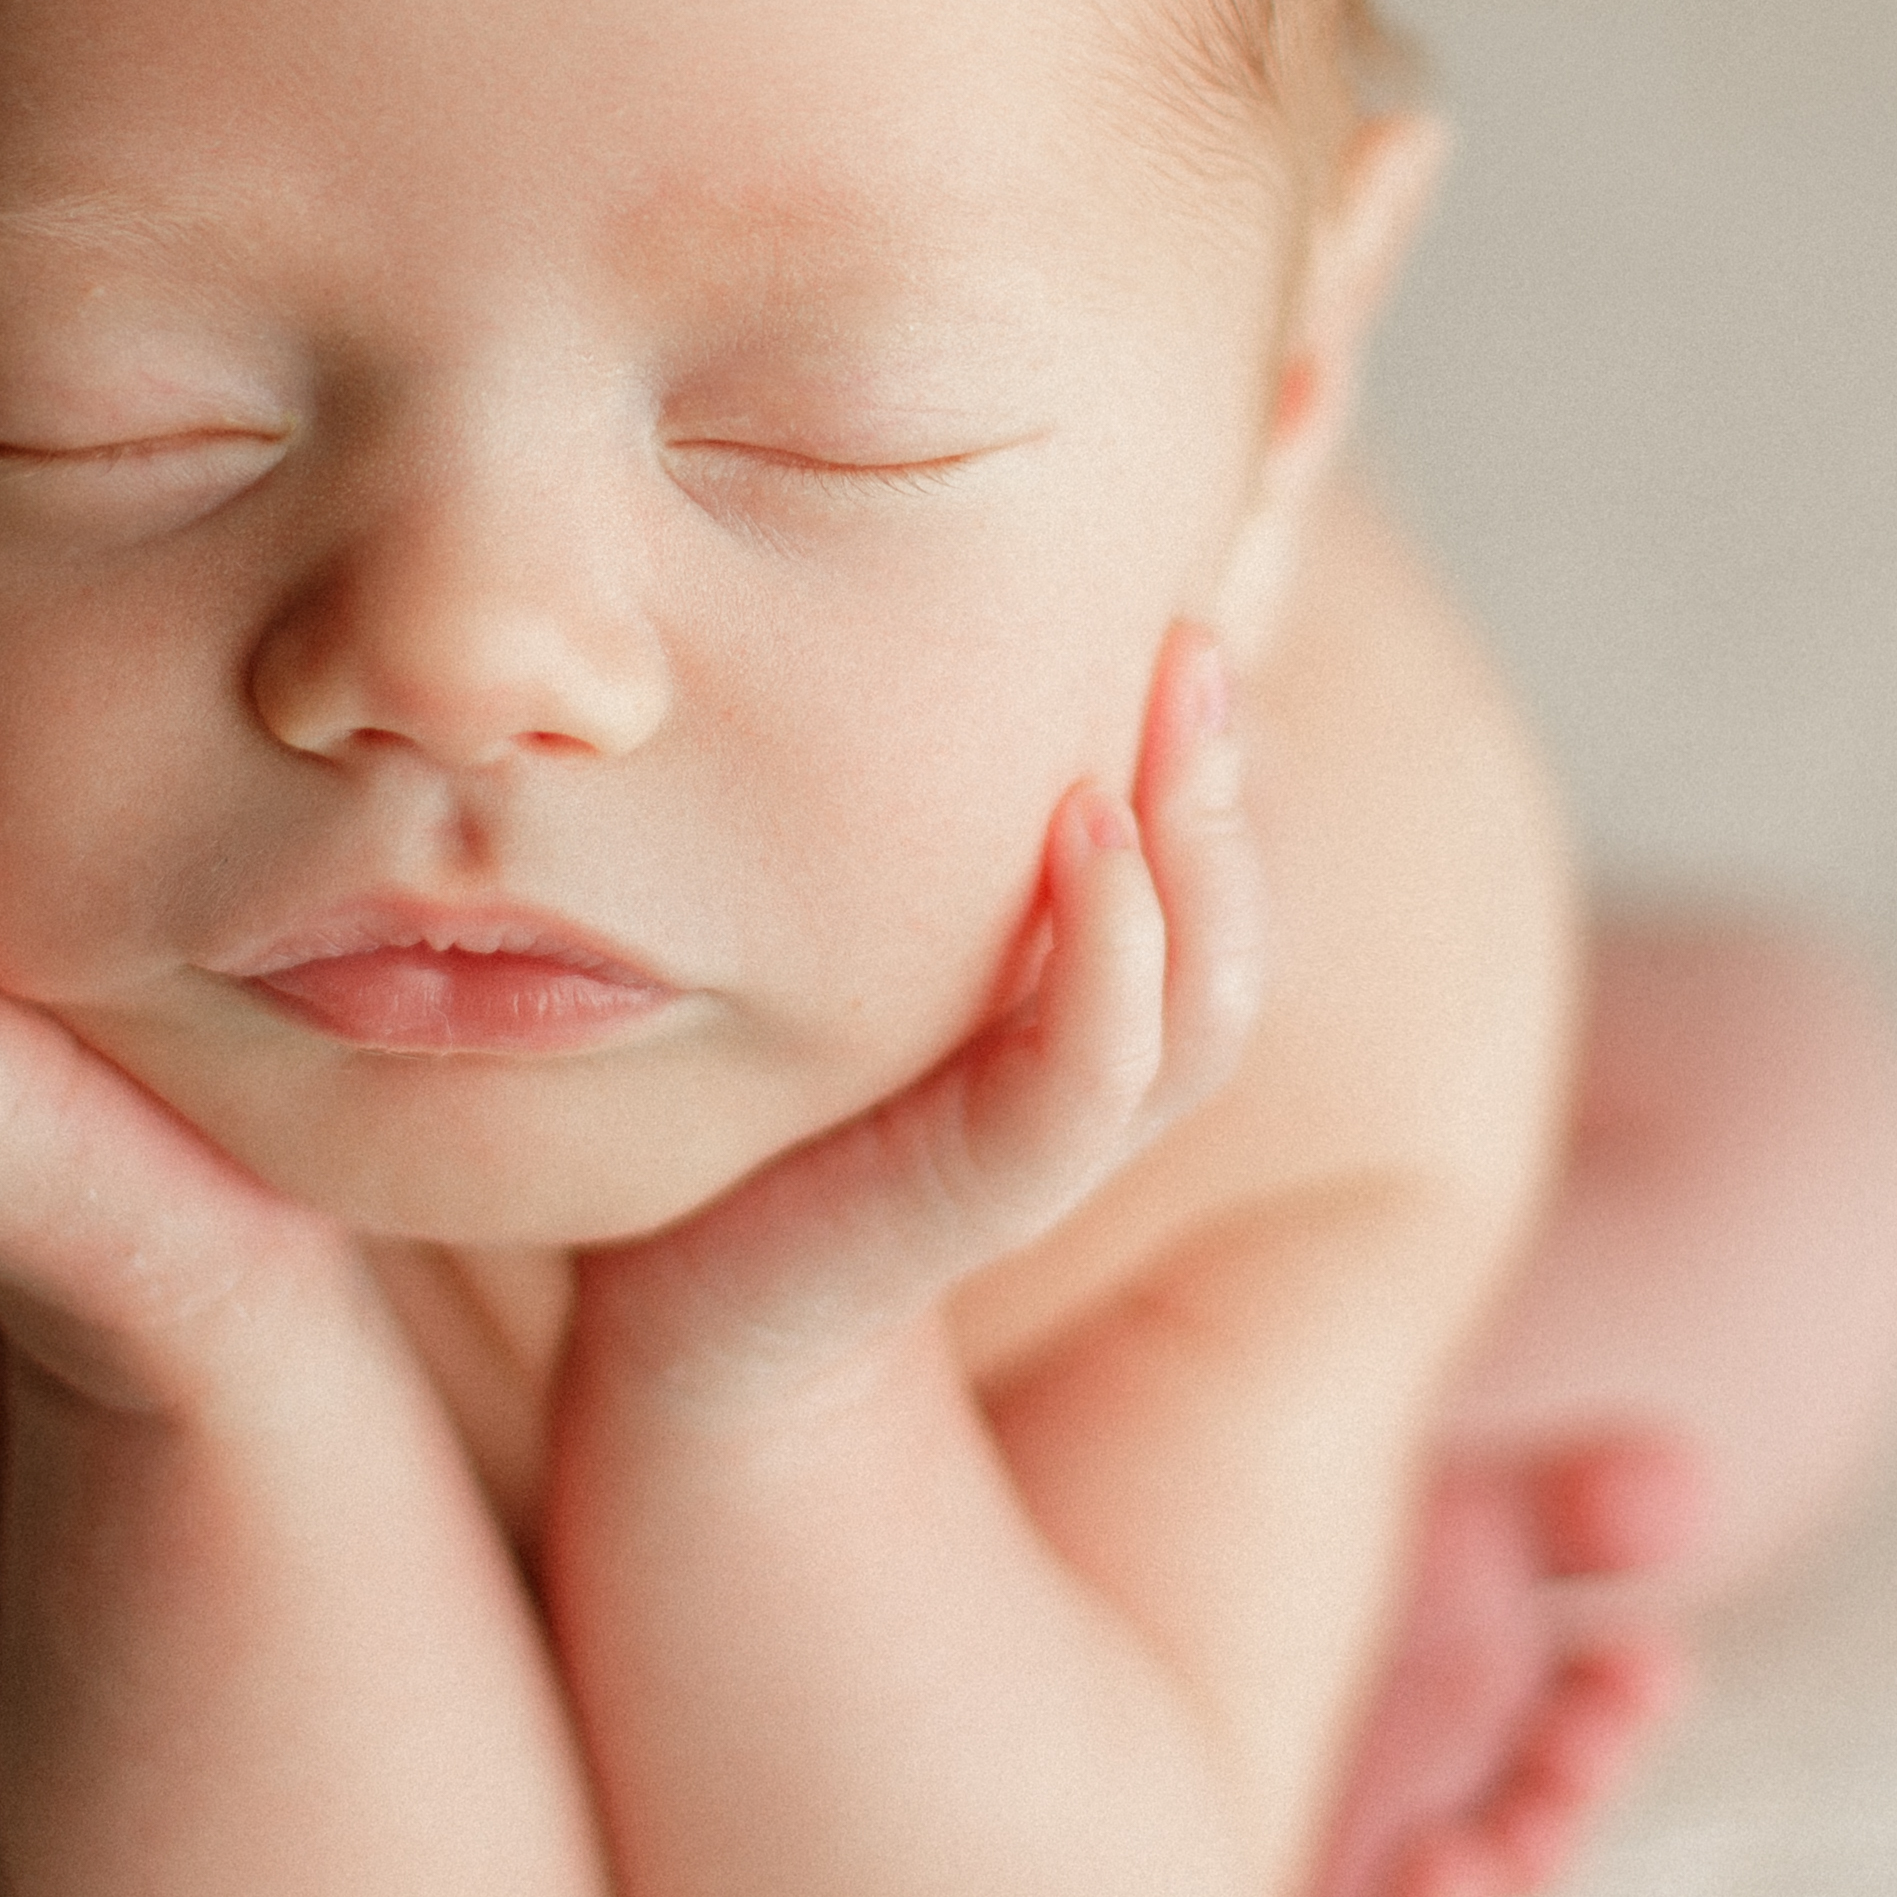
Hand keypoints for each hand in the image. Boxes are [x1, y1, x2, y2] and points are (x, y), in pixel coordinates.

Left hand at [572, 625, 1261, 1415]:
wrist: (673, 1314)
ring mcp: (1047, 1135)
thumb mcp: (828, 938)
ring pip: (1192, 990)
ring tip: (1177, 681)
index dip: (1198, 736)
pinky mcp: (978, 1193)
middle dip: (1222, 763)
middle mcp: (1089, 1060)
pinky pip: (1085, 1080)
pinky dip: (1113, 959)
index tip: (1181, 582)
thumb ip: (893, 823)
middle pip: (1219, 908)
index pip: (1183, 853)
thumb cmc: (744, 1111)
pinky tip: (1091, 831)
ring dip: (1200, 839)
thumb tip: (900, 615)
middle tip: (1204, 610)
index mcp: (1069, 995)